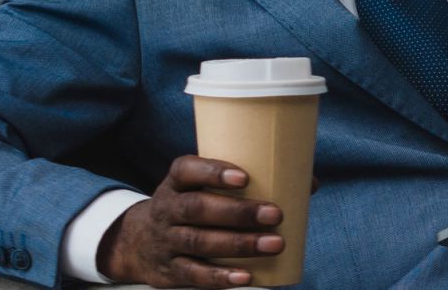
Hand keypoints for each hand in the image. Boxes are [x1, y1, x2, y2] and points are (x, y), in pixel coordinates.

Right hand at [97, 156, 284, 288]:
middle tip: (275, 214)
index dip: (212, 172)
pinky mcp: (170, 270)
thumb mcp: (203, 188)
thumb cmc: (192, 205)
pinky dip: (220, 276)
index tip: (244, 176)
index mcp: (177, 182)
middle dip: (238, 212)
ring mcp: (166, 241)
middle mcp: (168, 209)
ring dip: (239, 244)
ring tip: (275, 243)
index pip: (187, 170)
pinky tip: (246, 276)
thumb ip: (249, 182)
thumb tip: (309, 183)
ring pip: (200, 241)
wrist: (138, 242)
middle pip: (198, 209)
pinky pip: (194, 274)